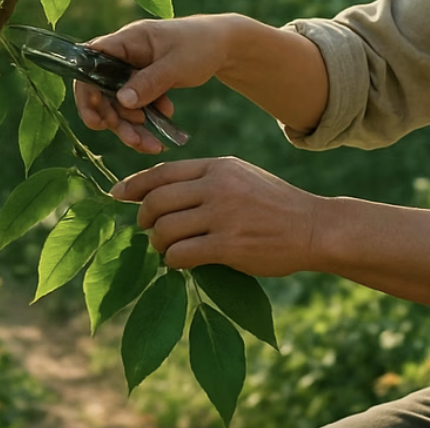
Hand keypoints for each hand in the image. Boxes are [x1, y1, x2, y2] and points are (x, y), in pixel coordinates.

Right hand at [74, 16, 228, 152]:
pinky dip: (147, 119)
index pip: (91, 62)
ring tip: (151, 145)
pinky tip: (166, 122)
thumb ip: (149, 82)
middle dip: (115, 118)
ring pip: (120, 102)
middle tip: (132, 138)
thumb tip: (121, 101)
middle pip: (103, 90)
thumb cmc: (200, 45)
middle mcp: (125, 54)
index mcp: (127, 40)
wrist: (224, 45)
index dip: (87, 91)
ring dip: (131, 125)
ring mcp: (133, 69)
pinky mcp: (145, 82)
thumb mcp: (176, 65)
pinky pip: (137, 105)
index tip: (97, 119)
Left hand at [110, 156, 320, 276]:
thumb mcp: (241, 176)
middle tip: (148, 229)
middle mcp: (217, 186)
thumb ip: (205, 179)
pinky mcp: (228, 246)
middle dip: (144, 218)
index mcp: (218, 166)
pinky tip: (181, 262)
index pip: (163, 172)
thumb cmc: (274, 203)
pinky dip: (173, 260)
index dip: (135, 184)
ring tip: (166, 248)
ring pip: (164, 230)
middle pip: (157, 201)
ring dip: (158, 243)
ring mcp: (223, 216)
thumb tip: (160, 192)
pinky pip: (181, 254)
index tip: (117, 194)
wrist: (312, 226)